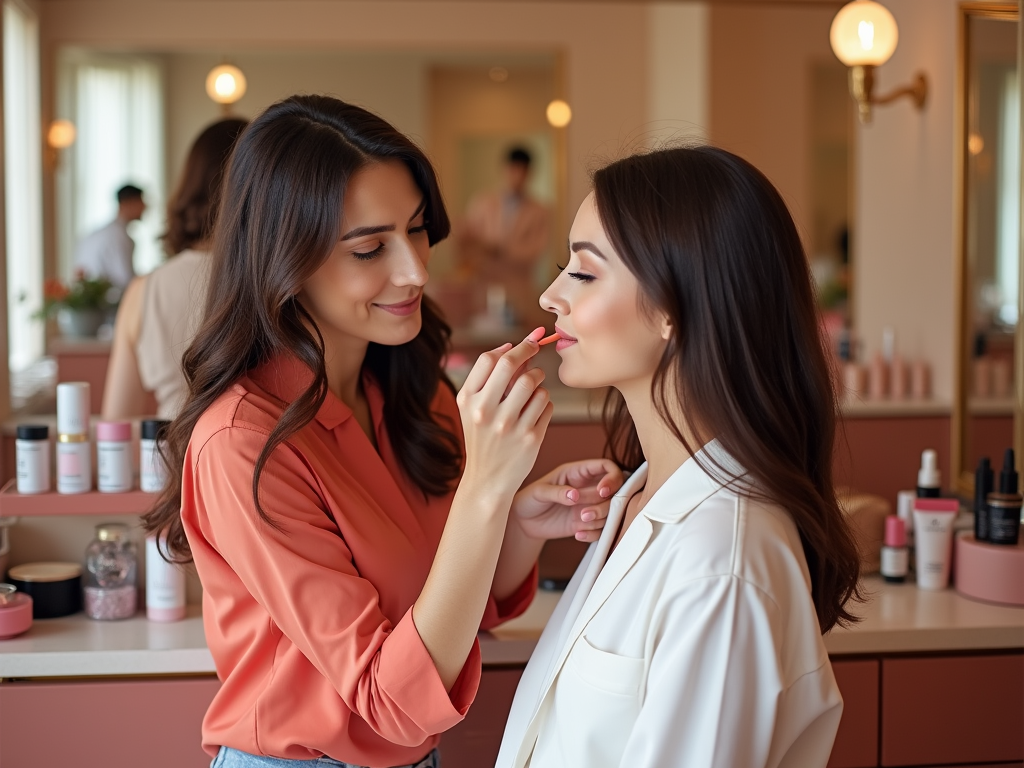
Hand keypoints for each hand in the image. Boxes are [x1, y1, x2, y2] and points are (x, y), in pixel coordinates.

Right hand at [456, 328, 553, 497]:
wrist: (488, 480)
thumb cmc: (483, 437)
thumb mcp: (473, 408)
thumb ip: (488, 378)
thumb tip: (512, 346)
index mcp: (468, 400)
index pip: (489, 359)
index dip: (511, 346)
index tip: (524, 343)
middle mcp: (486, 412)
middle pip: (511, 365)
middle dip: (528, 351)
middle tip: (536, 348)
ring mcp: (509, 426)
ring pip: (535, 383)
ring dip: (539, 380)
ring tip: (533, 389)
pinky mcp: (531, 438)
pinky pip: (547, 404)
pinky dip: (545, 403)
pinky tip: (536, 411)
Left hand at [512, 459, 623, 542]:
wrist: (524, 521)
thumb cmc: (530, 499)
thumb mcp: (539, 492)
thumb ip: (557, 492)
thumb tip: (574, 495)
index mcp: (579, 472)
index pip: (607, 467)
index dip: (612, 478)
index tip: (603, 491)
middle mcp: (588, 488)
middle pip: (614, 493)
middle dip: (604, 505)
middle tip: (585, 513)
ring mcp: (588, 506)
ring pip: (610, 512)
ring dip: (599, 519)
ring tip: (580, 521)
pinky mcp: (586, 524)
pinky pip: (601, 530)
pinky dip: (593, 534)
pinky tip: (577, 534)